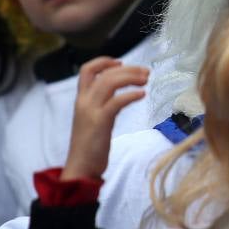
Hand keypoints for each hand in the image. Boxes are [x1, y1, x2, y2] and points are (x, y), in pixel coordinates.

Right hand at [62, 57, 148, 180]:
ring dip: (130, 77)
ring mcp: (91, 111)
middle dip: (127, 69)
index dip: (104, 61)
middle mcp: (84, 102)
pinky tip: (142, 95)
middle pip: (104, 74)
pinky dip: (130, 95)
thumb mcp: (95, 120)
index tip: (122, 62)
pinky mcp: (100, 122)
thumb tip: (120, 96)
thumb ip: (104, 106)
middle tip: (146, 72)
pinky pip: (116, 102)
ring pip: (109, 83)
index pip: (87, 70)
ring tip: (146, 80)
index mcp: (81, 100)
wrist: (81, 166)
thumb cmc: (91, 145)